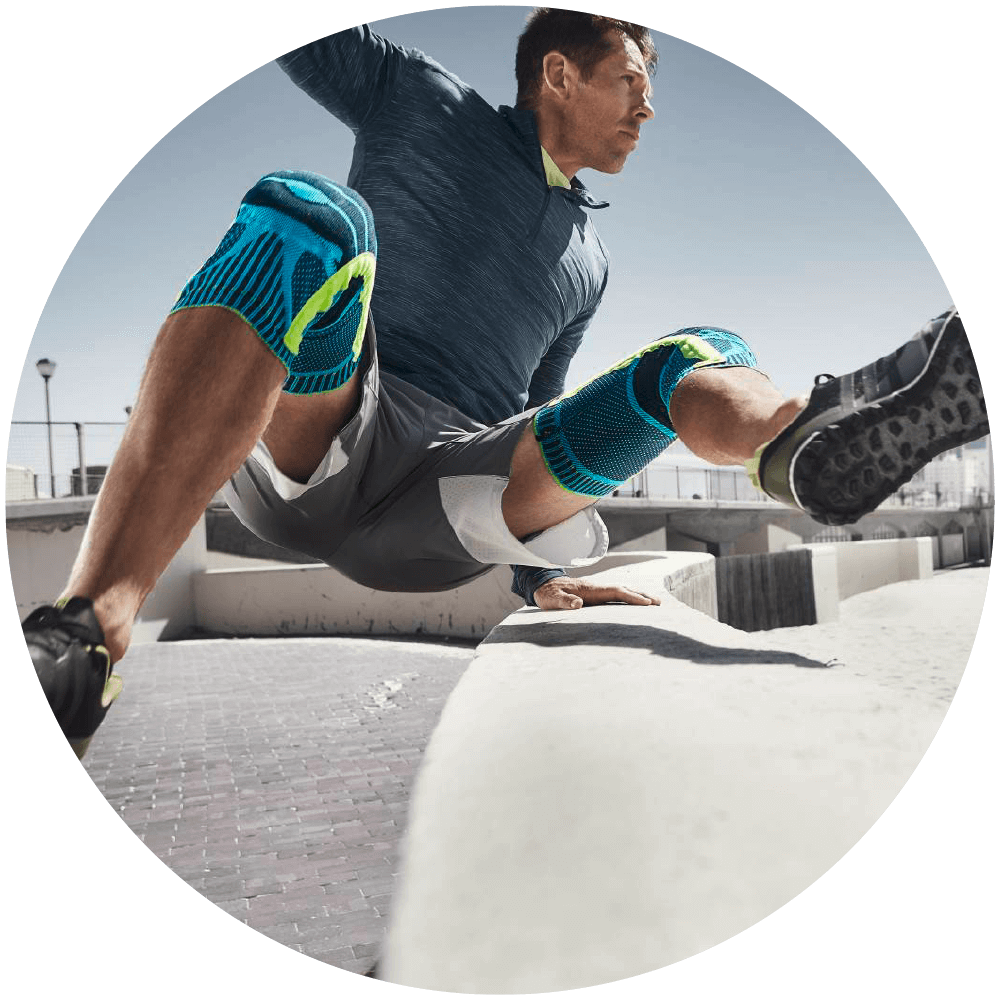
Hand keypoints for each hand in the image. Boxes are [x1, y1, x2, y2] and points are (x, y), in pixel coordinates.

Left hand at [532, 576, 661, 610]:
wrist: (542, 584)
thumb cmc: (547, 593)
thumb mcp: (552, 599)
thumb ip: (564, 601)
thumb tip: (578, 604)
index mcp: (590, 589)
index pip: (615, 591)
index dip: (631, 597)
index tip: (646, 603)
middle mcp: (596, 587)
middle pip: (623, 589)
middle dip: (641, 595)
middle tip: (659, 603)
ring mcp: (596, 590)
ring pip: (621, 591)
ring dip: (637, 595)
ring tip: (653, 602)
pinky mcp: (594, 594)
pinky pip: (615, 594)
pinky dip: (628, 597)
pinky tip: (634, 602)